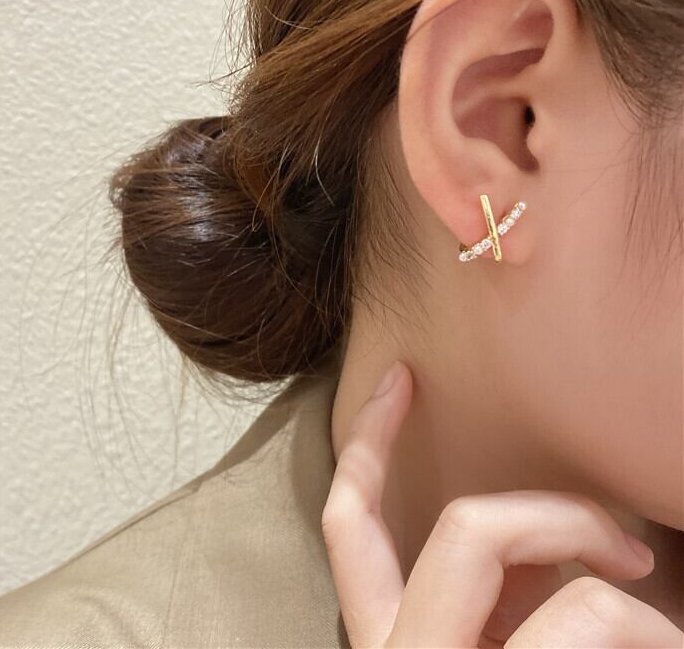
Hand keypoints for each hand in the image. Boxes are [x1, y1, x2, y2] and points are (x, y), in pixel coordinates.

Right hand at [322, 361, 683, 647]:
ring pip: (558, 596)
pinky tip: (661, 648)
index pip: (348, 522)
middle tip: (630, 543)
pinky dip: (642, 628)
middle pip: (466, 530)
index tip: (404, 378)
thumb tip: (552, 553)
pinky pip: (592, 624)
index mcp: (392, 638)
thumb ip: (499, 598)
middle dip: (557, 514)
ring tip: (667, 630)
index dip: (368, 441)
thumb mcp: (488, 646)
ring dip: (630, 593)